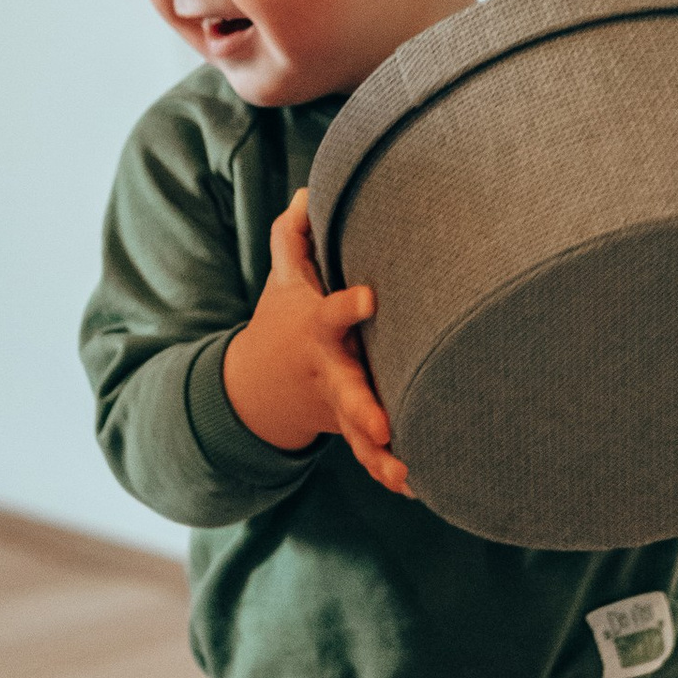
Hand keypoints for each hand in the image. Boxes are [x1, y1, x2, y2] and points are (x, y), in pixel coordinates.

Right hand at [222, 190, 410, 495]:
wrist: (257, 389)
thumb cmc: (283, 318)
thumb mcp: (282, 278)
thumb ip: (293, 236)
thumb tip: (309, 192)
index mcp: (316, 329)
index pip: (332, 313)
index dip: (349, 306)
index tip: (369, 297)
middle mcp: (328, 370)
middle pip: (346, 389)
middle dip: (362, 407)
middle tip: (384, 425)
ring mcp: (338, 404)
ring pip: (359, 433)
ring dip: (380, 455)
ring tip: (409, 472)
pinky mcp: (349, 428)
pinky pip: (369, 454)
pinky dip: (388, 472)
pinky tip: (420, 485)